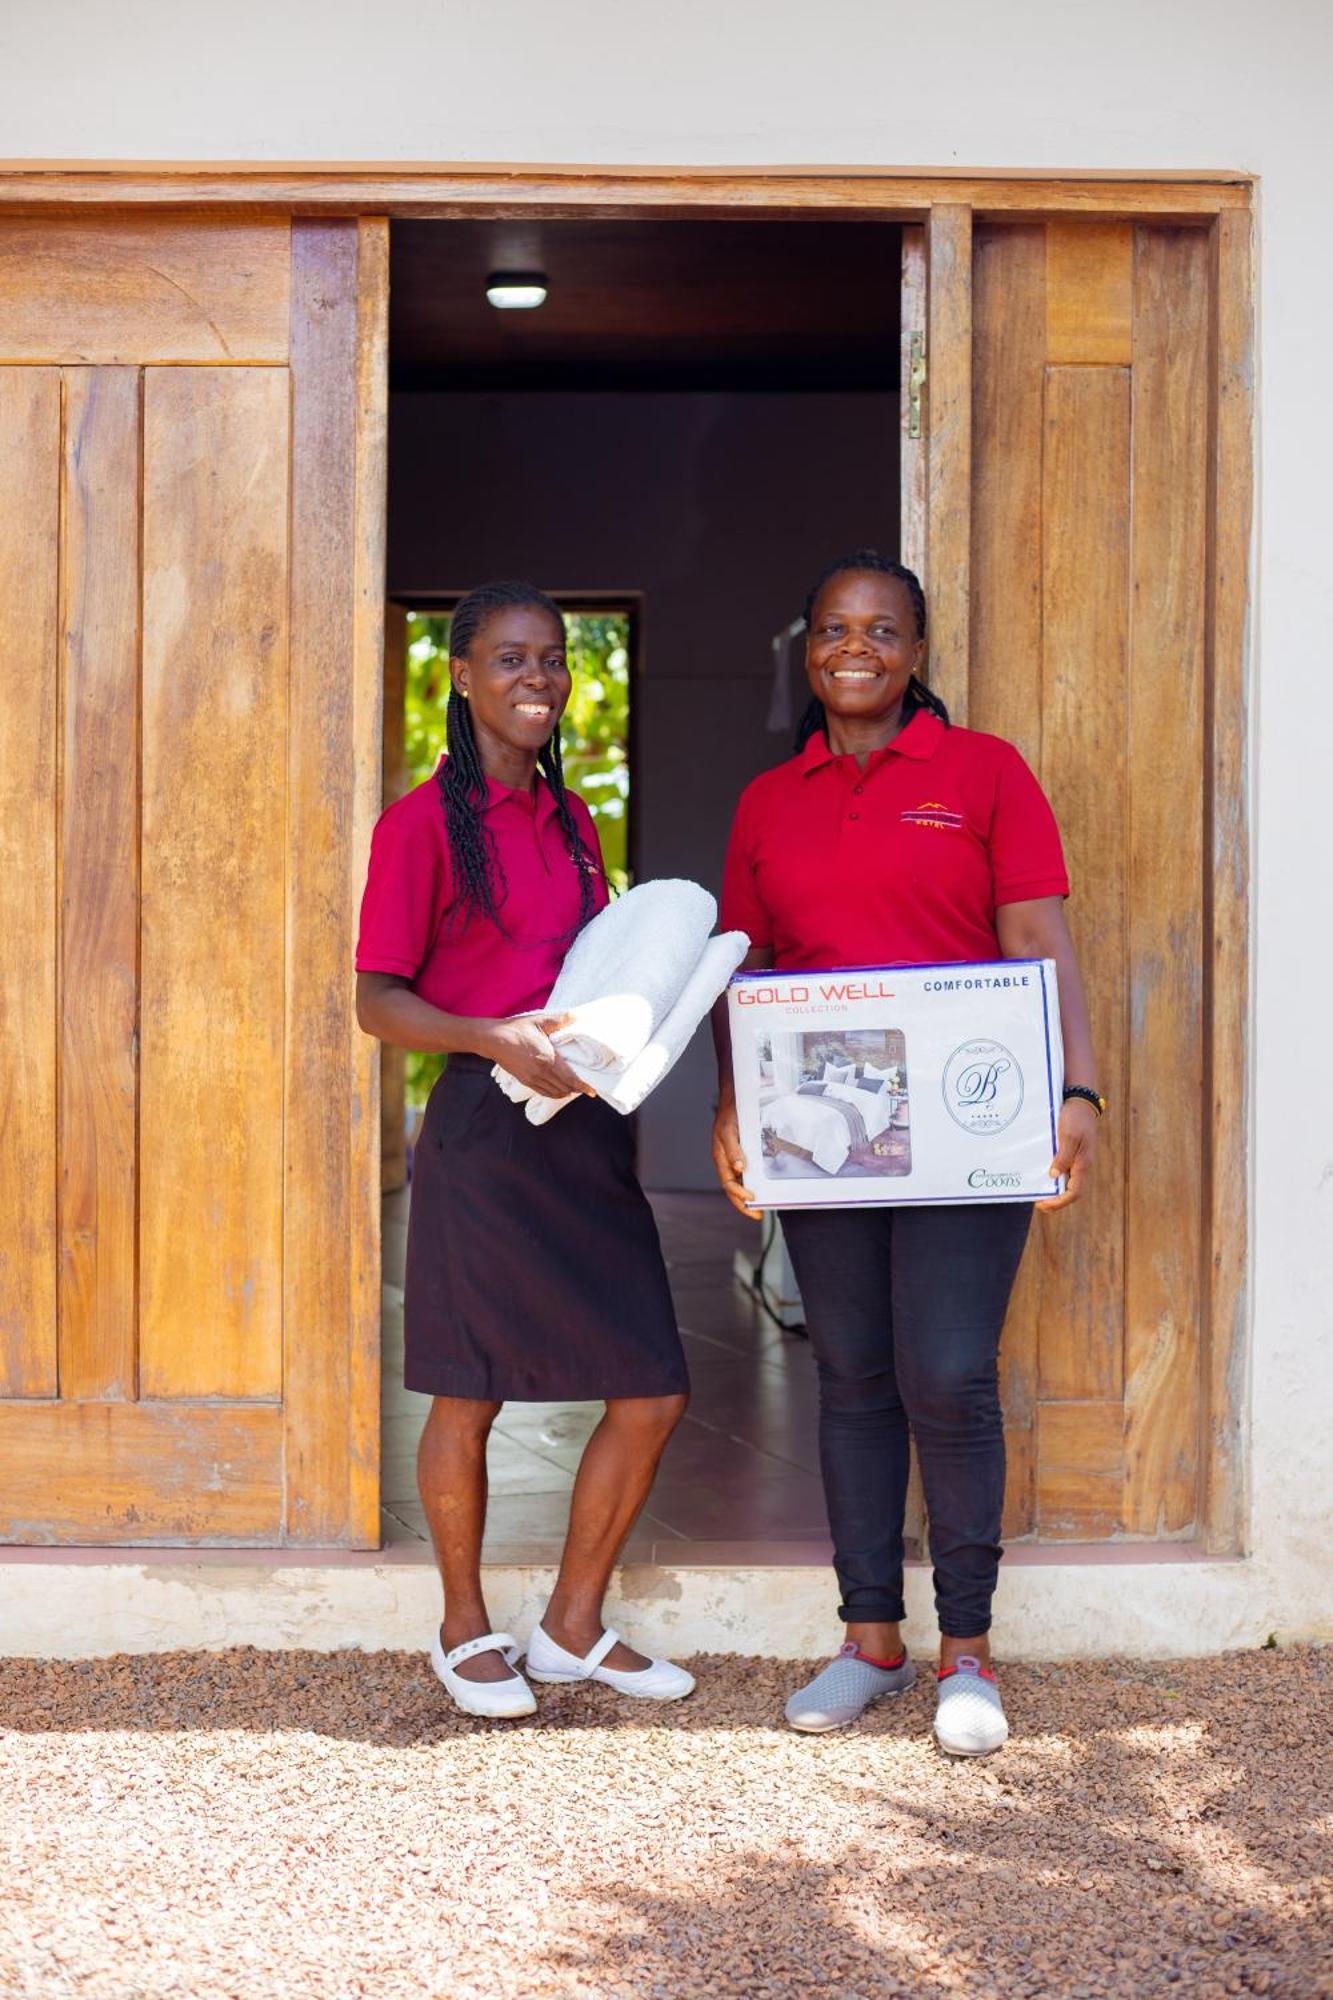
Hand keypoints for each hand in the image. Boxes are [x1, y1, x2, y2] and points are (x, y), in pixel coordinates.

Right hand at [479, 1014, 594, 1099]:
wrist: (494, 1039)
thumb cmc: (517, 1029)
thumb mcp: (539, 1021)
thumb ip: (559, 1020)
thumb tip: (576, 1015)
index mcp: (548, 1058)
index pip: (570, 1078)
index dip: (583, 1086)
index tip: (592, 1091)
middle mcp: (542, 1072)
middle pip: (565, 1087)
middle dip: (577, 1089)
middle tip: (586, 1086)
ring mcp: (532, 1078)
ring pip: (555, 1092)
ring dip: (566, 1091)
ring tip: (574, 1087)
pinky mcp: (525, 1081)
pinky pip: (544, 1092)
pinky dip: (554, 1093)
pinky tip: (559, 1089)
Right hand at [712, 1101, 760, 1219]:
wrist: (734, 1101)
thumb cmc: (728, 1115)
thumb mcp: (728, 1131)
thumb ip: (733, 1150)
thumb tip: (739, 1167)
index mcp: (721, 1159)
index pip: (728, 1184)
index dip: (739, 1196)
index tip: (751, 1201)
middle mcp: (727, 1162)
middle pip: (734, 1188)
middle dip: (744, 1204)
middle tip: (758, 1215)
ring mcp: (734, 1159)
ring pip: (740, 1182)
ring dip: (748, 1196)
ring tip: (760, 1206)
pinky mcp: (742, 1154)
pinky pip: (747, 1172)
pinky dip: (753, 1182)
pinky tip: (761, 1186)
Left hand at [1036, 1096, 1099, 1210]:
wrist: (1079, 1100)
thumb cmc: (1076, 1117)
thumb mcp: (1069, 1136)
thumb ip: (1063, 1156)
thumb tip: (1054, 1176)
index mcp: (1083, 1163)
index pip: (1075, 1192)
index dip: (1060, 1202)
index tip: (1044, 1205)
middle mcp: (1080, 1164)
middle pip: (1071, 1191)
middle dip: (1056, 1200)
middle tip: (1039, 1203)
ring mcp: (1076, 1159)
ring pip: (1066, 1181)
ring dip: (1053, 1189)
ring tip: (1037, 1191)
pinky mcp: (1070, 1151)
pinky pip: (1062, 1169)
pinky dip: (1051, 1175)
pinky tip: (1039, 1173)